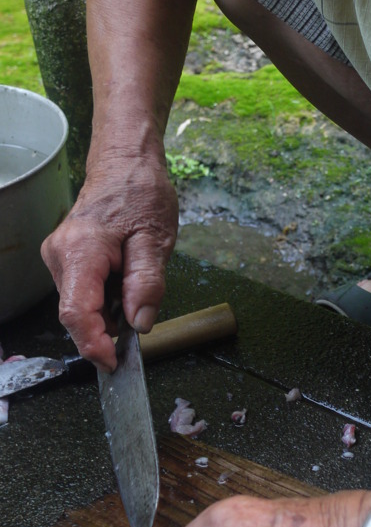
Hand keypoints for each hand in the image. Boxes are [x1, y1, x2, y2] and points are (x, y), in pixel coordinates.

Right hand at [41, 150, 177, 369]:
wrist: (124, 163)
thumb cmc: (141, 193)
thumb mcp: (156, 239)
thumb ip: (146, 283)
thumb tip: (140, 323)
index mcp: (81, 250)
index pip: (77, 312)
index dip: (93, 344)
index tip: (114, 363)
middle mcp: (60, 256)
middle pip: (77, 313)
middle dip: (106, 331)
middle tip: (139, 328)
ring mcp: (59, 258)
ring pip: (79, 305)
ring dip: (107, 314)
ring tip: (135, 291)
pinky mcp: (65, 259)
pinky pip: (82, 292)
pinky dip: (104, 301)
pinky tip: (123, 285)